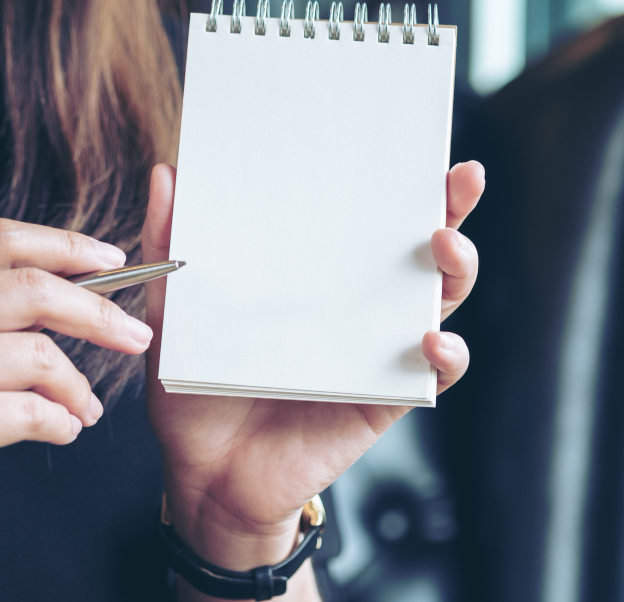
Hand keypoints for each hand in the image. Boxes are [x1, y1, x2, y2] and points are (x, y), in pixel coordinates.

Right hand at [0, 220, 151, 569]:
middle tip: (137, 336)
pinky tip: (59, 430)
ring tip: (82, 409)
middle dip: (99, 313)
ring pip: (40, 355)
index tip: (113, 260)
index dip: (67, 244)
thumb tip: (70, 291)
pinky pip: (34, 411)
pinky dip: (61, 422)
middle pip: (33, 288)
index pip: (0, 239)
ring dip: (78, 387)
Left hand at [143, 162, 484, 586]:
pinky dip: (444, 356)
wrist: (205, 476)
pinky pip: (431, 376)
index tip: (409, 146)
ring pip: (437, 303)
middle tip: (457, 180)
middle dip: (448, 210)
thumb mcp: (175, 315)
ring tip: (442, 245)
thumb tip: (166, 174)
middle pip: (414, 251)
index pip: (359, 221)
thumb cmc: (193, 393)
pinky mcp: (383, 400)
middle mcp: (351, 309)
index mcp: (308, 281)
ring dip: (455, 270)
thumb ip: (172, 249)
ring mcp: (372, 352)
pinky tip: (430, 341)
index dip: (390, 183)